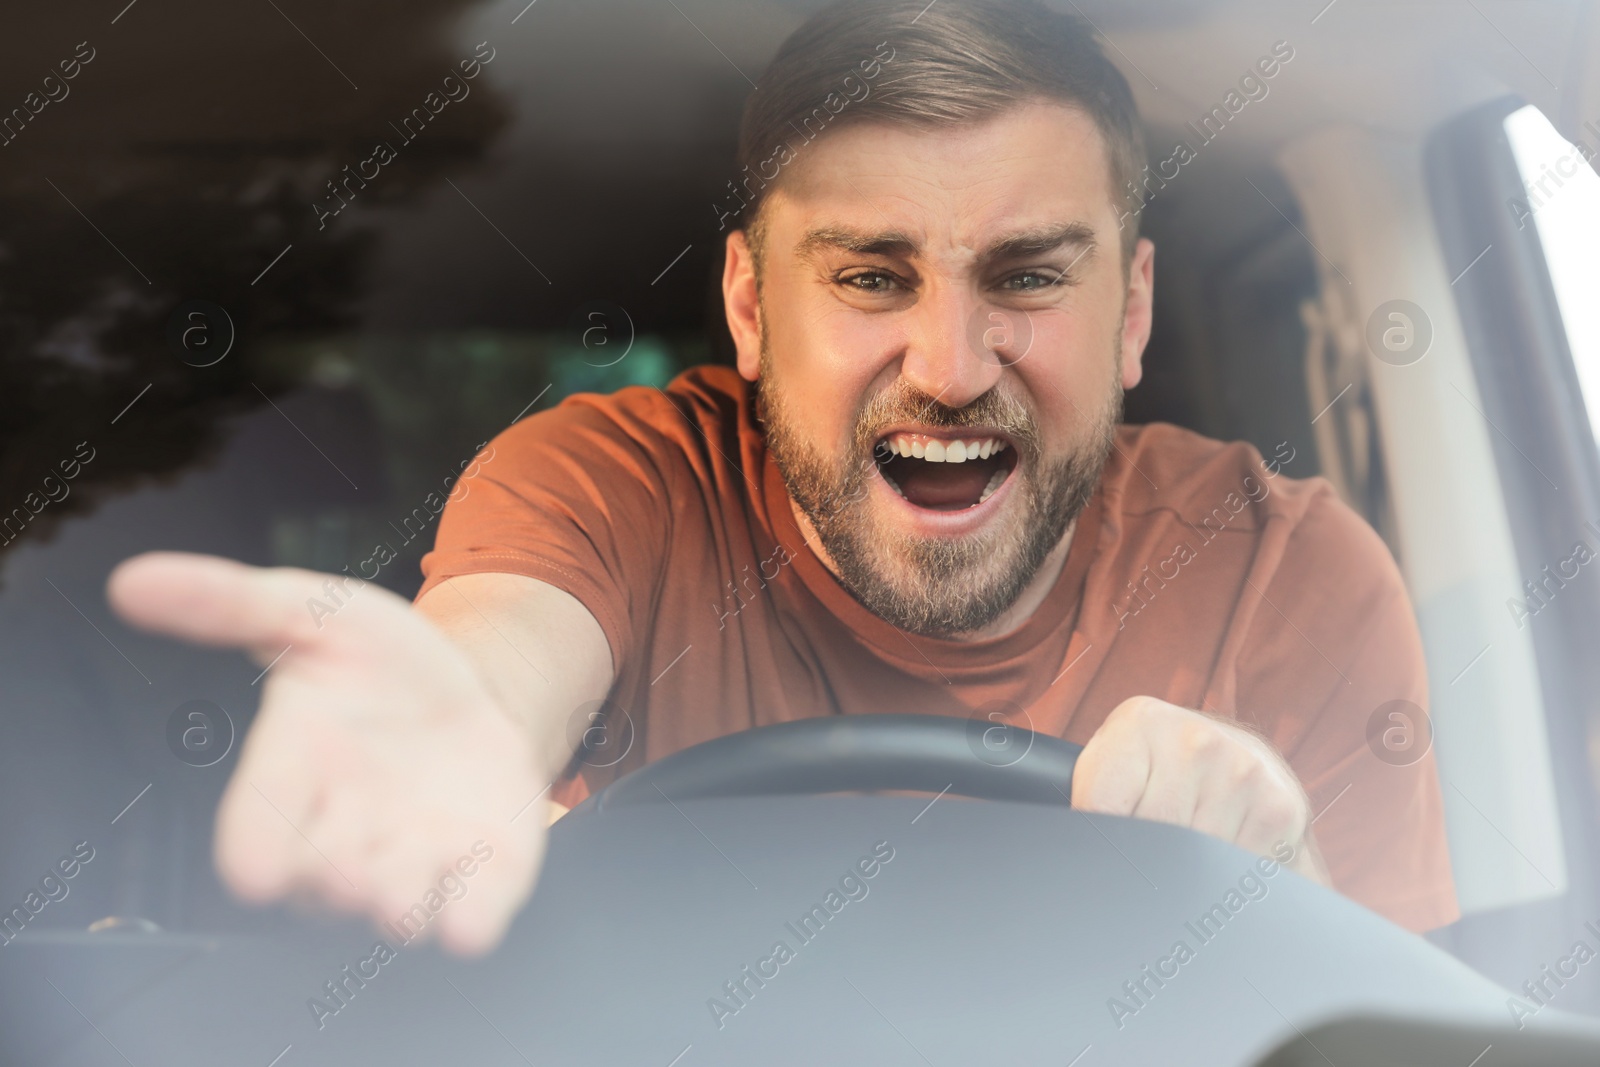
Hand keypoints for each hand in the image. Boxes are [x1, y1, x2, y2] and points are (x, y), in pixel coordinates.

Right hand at [108, 552, 550, 954]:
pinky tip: (476, 917)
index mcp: (290, 779)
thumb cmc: (373, 662)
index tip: (253, 869)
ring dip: (401, 904)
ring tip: (409, 893)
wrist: (468, 690)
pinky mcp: (480, 877)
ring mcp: (413, 863)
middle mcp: (342, 836)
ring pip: (397, 907)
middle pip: (324, 881)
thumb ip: (230, 603)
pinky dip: (474, 918)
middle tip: (350, 869)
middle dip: (335, 878)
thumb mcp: (310, 611)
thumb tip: (133, 579)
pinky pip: (474, 914)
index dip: (254, 850)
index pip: (254, 832)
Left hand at [1071, 696, 1328, 881]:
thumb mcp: (1116, 764)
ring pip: (1192, 861)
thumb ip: (1089, 797)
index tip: (1106, 850)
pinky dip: (1222, 876)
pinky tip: (1220, 850)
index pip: (1100, 809)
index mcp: (1140, 721)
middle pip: (1148, 838)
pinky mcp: (1277, 808)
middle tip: (1151, 850)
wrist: (1248, 761)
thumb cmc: (1163, 770)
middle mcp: (1194, 738)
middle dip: (1144, 859)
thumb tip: (1067, 849)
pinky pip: (1233, 870)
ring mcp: (1240, 771)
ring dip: (1186, 872)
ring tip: (1186, 845)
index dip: (1101, 842)